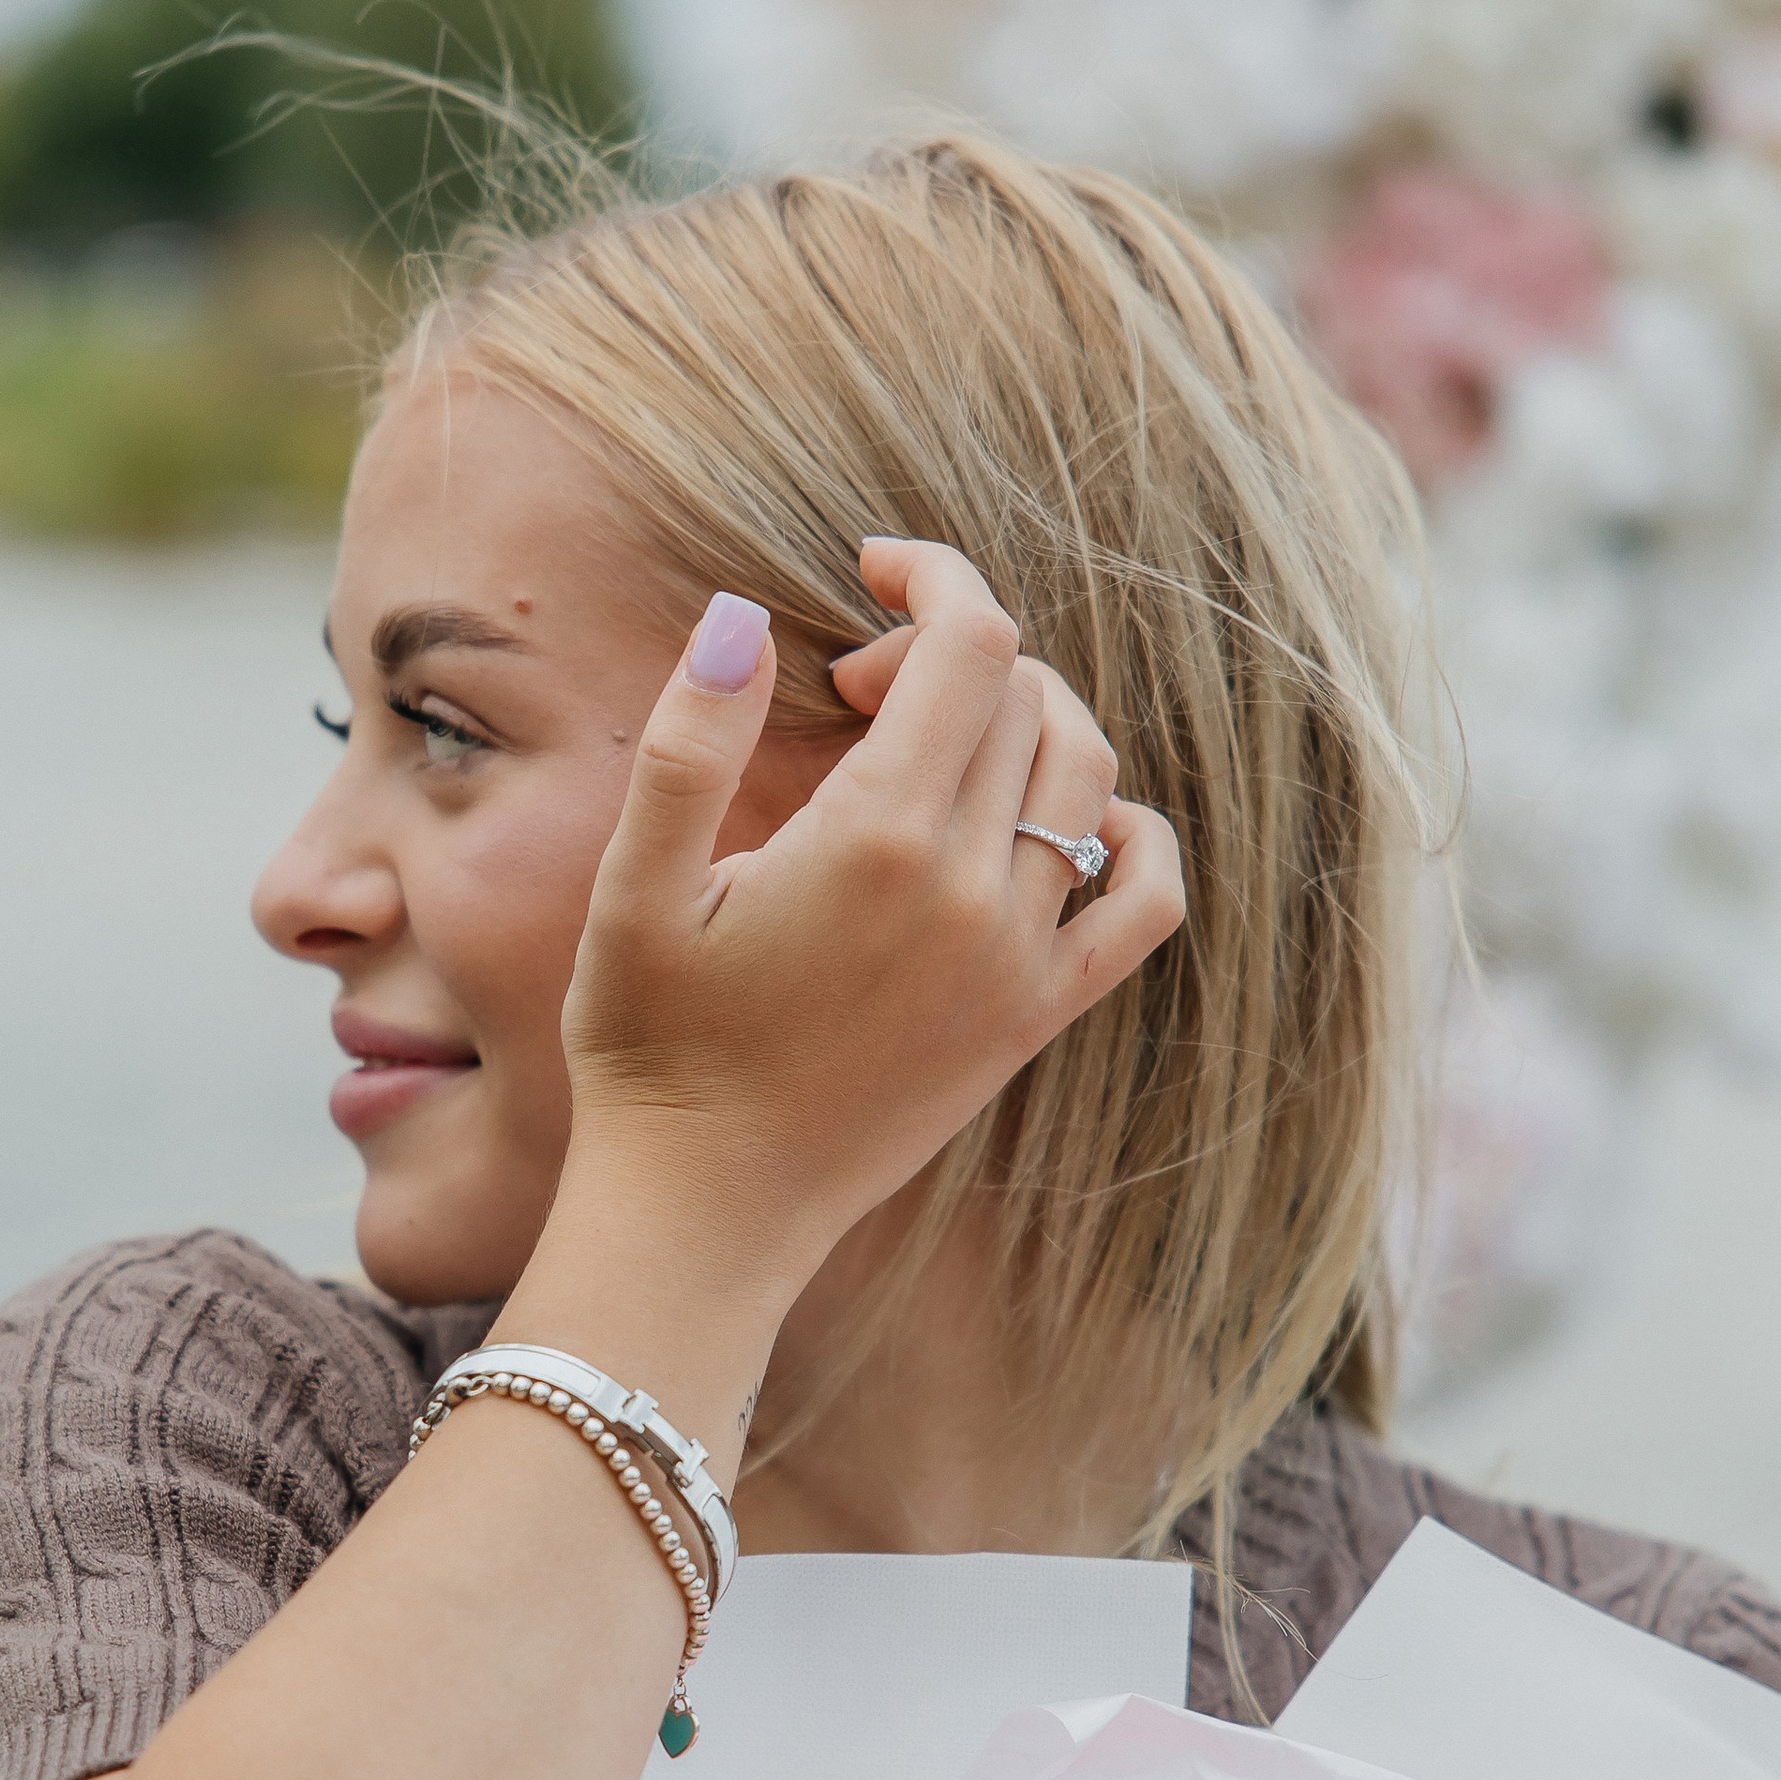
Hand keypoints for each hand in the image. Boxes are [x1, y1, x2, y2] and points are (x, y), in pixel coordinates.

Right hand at [559, 537, 1185, 1287]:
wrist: (705, 1207)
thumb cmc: (650, 1046)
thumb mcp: (635, 886)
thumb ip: (692, 742)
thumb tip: (744, 616)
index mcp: (877, 837)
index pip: (970, 644)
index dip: (933, 577)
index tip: (874, 572)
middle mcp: (972, 889)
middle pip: (1022, 696)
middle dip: (946, 654)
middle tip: (855, 692)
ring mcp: (1020, 957)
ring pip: (1084, 773)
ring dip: (1025, 719)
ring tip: (932, 743)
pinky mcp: (1037, 1016)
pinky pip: (1145, 899)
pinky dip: (1129, 832)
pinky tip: (1063, 820)